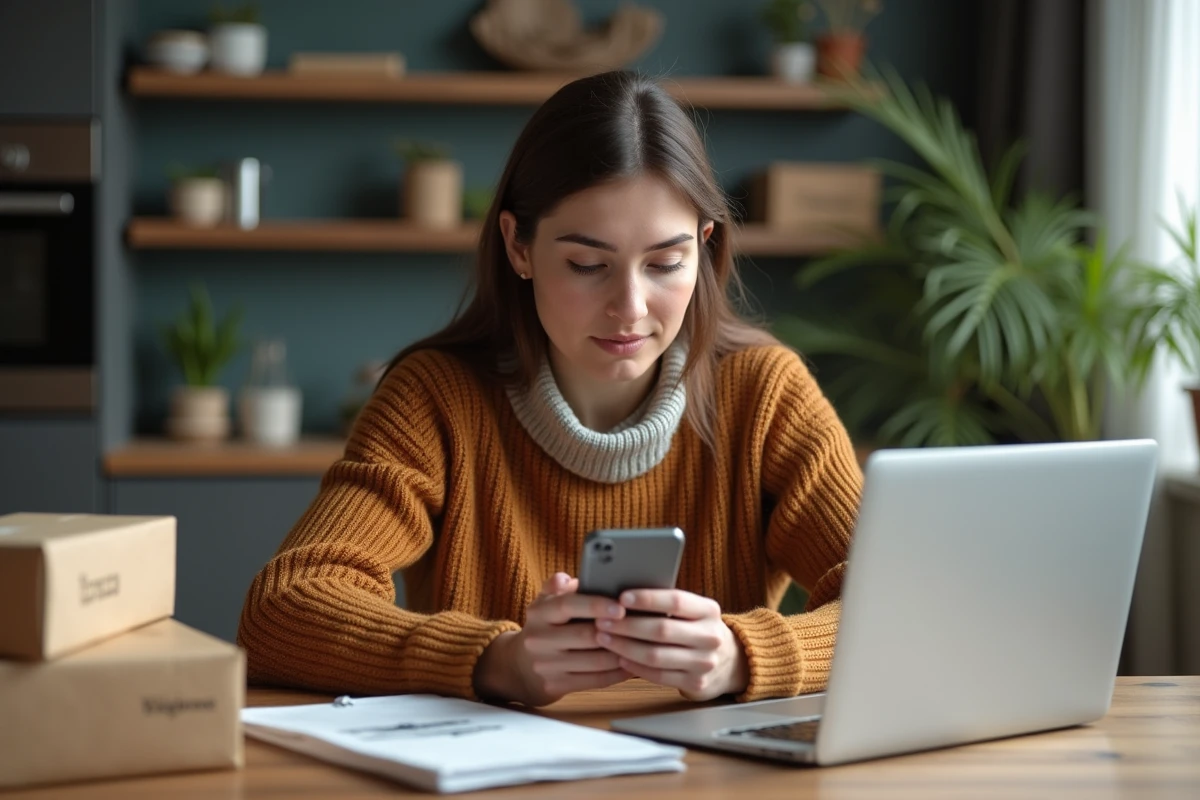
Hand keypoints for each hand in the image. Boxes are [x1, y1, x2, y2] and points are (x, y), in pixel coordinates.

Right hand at [474, 573, 630, 706]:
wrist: (519, 666)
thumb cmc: (545, 626)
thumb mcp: (545, 602)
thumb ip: (557, 587)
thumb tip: (568, 579)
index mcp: (539, 613)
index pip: (567, 605)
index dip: (596, 605)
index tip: (620, 606)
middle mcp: (539, 639)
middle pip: (585, 635)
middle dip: (617, 631)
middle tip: (642, 626)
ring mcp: (547, 665)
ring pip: (594, 661)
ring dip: (622, 653)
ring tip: (641, 645)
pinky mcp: (556, 686)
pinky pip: (594, 680)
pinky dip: (617, 673)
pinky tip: (631, 665)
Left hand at [593, 589, 747, 700]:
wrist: (730, 662)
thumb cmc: (697, 629)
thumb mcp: (693, 612)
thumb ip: (668, 605)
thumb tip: (624, 596)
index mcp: (709, 610)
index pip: (676, 601)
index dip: (647, 599)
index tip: (621, 597)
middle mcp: (710, 636)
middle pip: (662, 630)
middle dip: (627, 625)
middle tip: (602, 620)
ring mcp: (704, 662)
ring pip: (656, 655)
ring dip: (624, 647)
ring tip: (604, 638)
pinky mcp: (696, 683)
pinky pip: (658, 675)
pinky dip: (635, 667)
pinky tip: (620, 658)